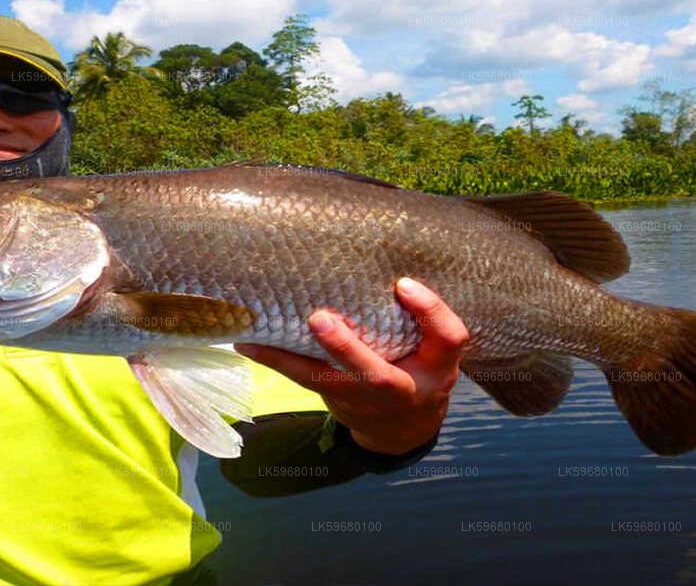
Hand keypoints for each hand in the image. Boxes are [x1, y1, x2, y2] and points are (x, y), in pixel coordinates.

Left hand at [234, 277, 469, 454]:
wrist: (403, 429)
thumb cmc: (420, 370)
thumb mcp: (437, 350)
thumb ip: (424, 318)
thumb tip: (383, 266)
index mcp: (437, 368)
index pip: (448, 339)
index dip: (429, 311)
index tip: (403, 283)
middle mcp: (401, 390)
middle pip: (376, 375)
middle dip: (347, 350)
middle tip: (319, 319)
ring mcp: (363, 401)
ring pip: (325, 382)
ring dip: (289, 359)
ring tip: (257, 337)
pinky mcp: (336, 401)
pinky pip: (303, 380)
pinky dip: (274, 361)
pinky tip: (247, 342)